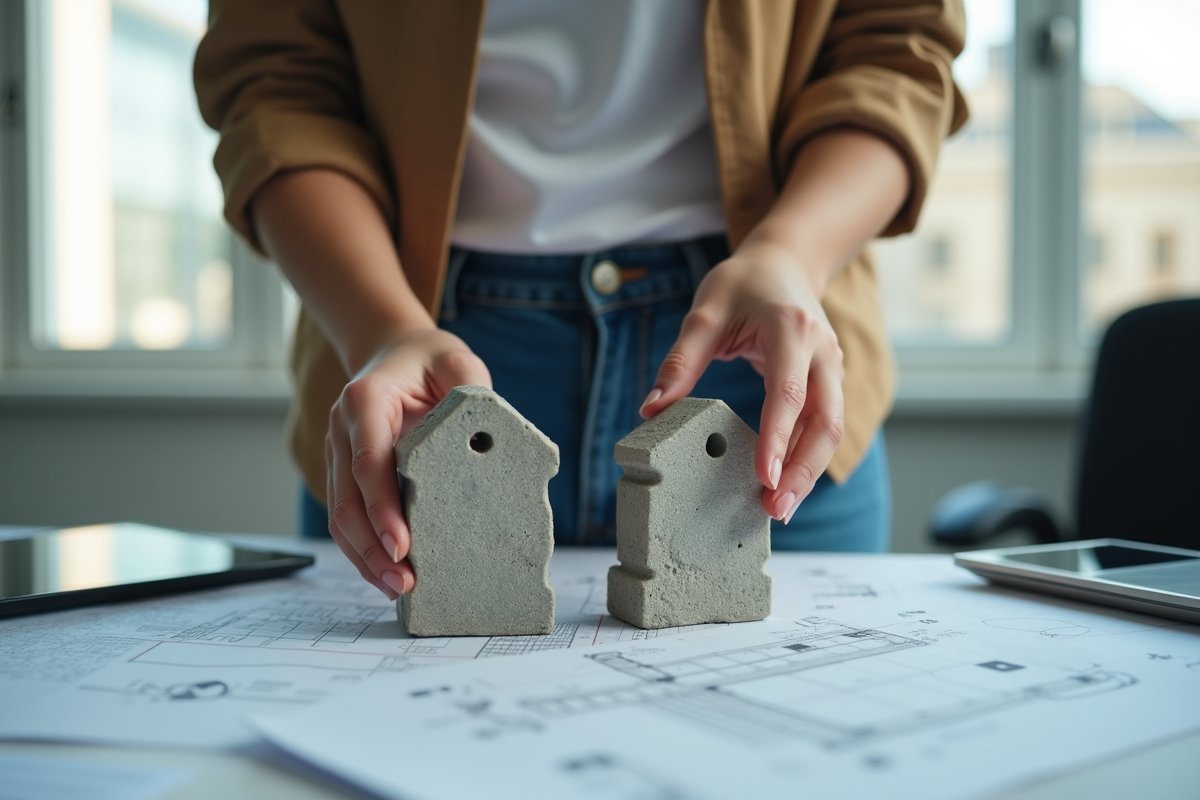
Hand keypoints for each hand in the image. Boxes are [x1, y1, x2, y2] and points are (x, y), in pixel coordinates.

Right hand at [325, 329, 491, 598]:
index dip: (382, 507)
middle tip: (403, 583)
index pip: (369, 462)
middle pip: (347, 500)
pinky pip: (348, 517)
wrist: (394, 353)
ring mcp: (339, 453)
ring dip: (364, 558)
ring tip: (398, 589)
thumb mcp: (456, 359)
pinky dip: (364, 550)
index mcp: (365, 401)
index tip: (402, 545)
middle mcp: (342, 429)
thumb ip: (471, 386)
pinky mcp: (345, 474)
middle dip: (371, 548)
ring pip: (341, 516)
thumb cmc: (428, 361)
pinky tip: (387, 574)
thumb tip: (489, 430)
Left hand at [639, 239, 844, 523]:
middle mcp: (822, 353)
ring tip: (779, 509)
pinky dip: (807, 458)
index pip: (788, 392)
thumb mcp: (705, 311)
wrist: (785, 264)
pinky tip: (785, 485)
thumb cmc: (743, 284)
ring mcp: (832, 369)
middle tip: (776, 510)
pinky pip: (824, 426)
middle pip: (825, 421)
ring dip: (808, 472)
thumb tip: (652, 409)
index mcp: (792, 330)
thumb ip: (680, 361)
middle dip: (803, 471)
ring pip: (830, 429)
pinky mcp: (829, 383)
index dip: (777, 437)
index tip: (765, 477)